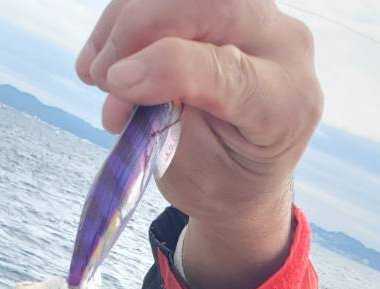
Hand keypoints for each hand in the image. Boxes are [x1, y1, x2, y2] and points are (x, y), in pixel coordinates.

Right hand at [77, 0, 322, 288]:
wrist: (243, 176)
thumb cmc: (220, 181)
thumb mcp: (194, 171)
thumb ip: (166, 121)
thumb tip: (120, 76)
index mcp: (283, 103)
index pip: (226, 68)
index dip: (163, 68)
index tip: (114, 86)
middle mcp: (283, 49)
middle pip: (212, 3)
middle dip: (140, 27)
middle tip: (100, 75)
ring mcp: (260, 19)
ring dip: (127, 19)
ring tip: (96, 72)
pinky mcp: (230, 8)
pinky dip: (130, 14)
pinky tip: (105, 53)